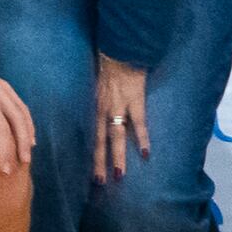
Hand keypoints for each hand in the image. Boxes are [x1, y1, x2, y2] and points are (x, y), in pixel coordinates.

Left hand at [90, 55, 150, 185]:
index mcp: (93, 106)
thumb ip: (95, 100)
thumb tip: (94, 112)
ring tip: (119, 176)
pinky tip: (146, 154)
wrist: (119, 49)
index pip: (88, 134)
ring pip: (116, 136)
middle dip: (98, 162)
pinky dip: (142, 138)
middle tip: (98, 182)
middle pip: (98, 140)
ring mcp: (119, 106)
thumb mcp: (94, 84)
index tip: (85, 169)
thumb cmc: (107, 65)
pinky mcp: (135, 101)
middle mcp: (102, 109)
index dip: (88, 151)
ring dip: (117, 156)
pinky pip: (139, 123)